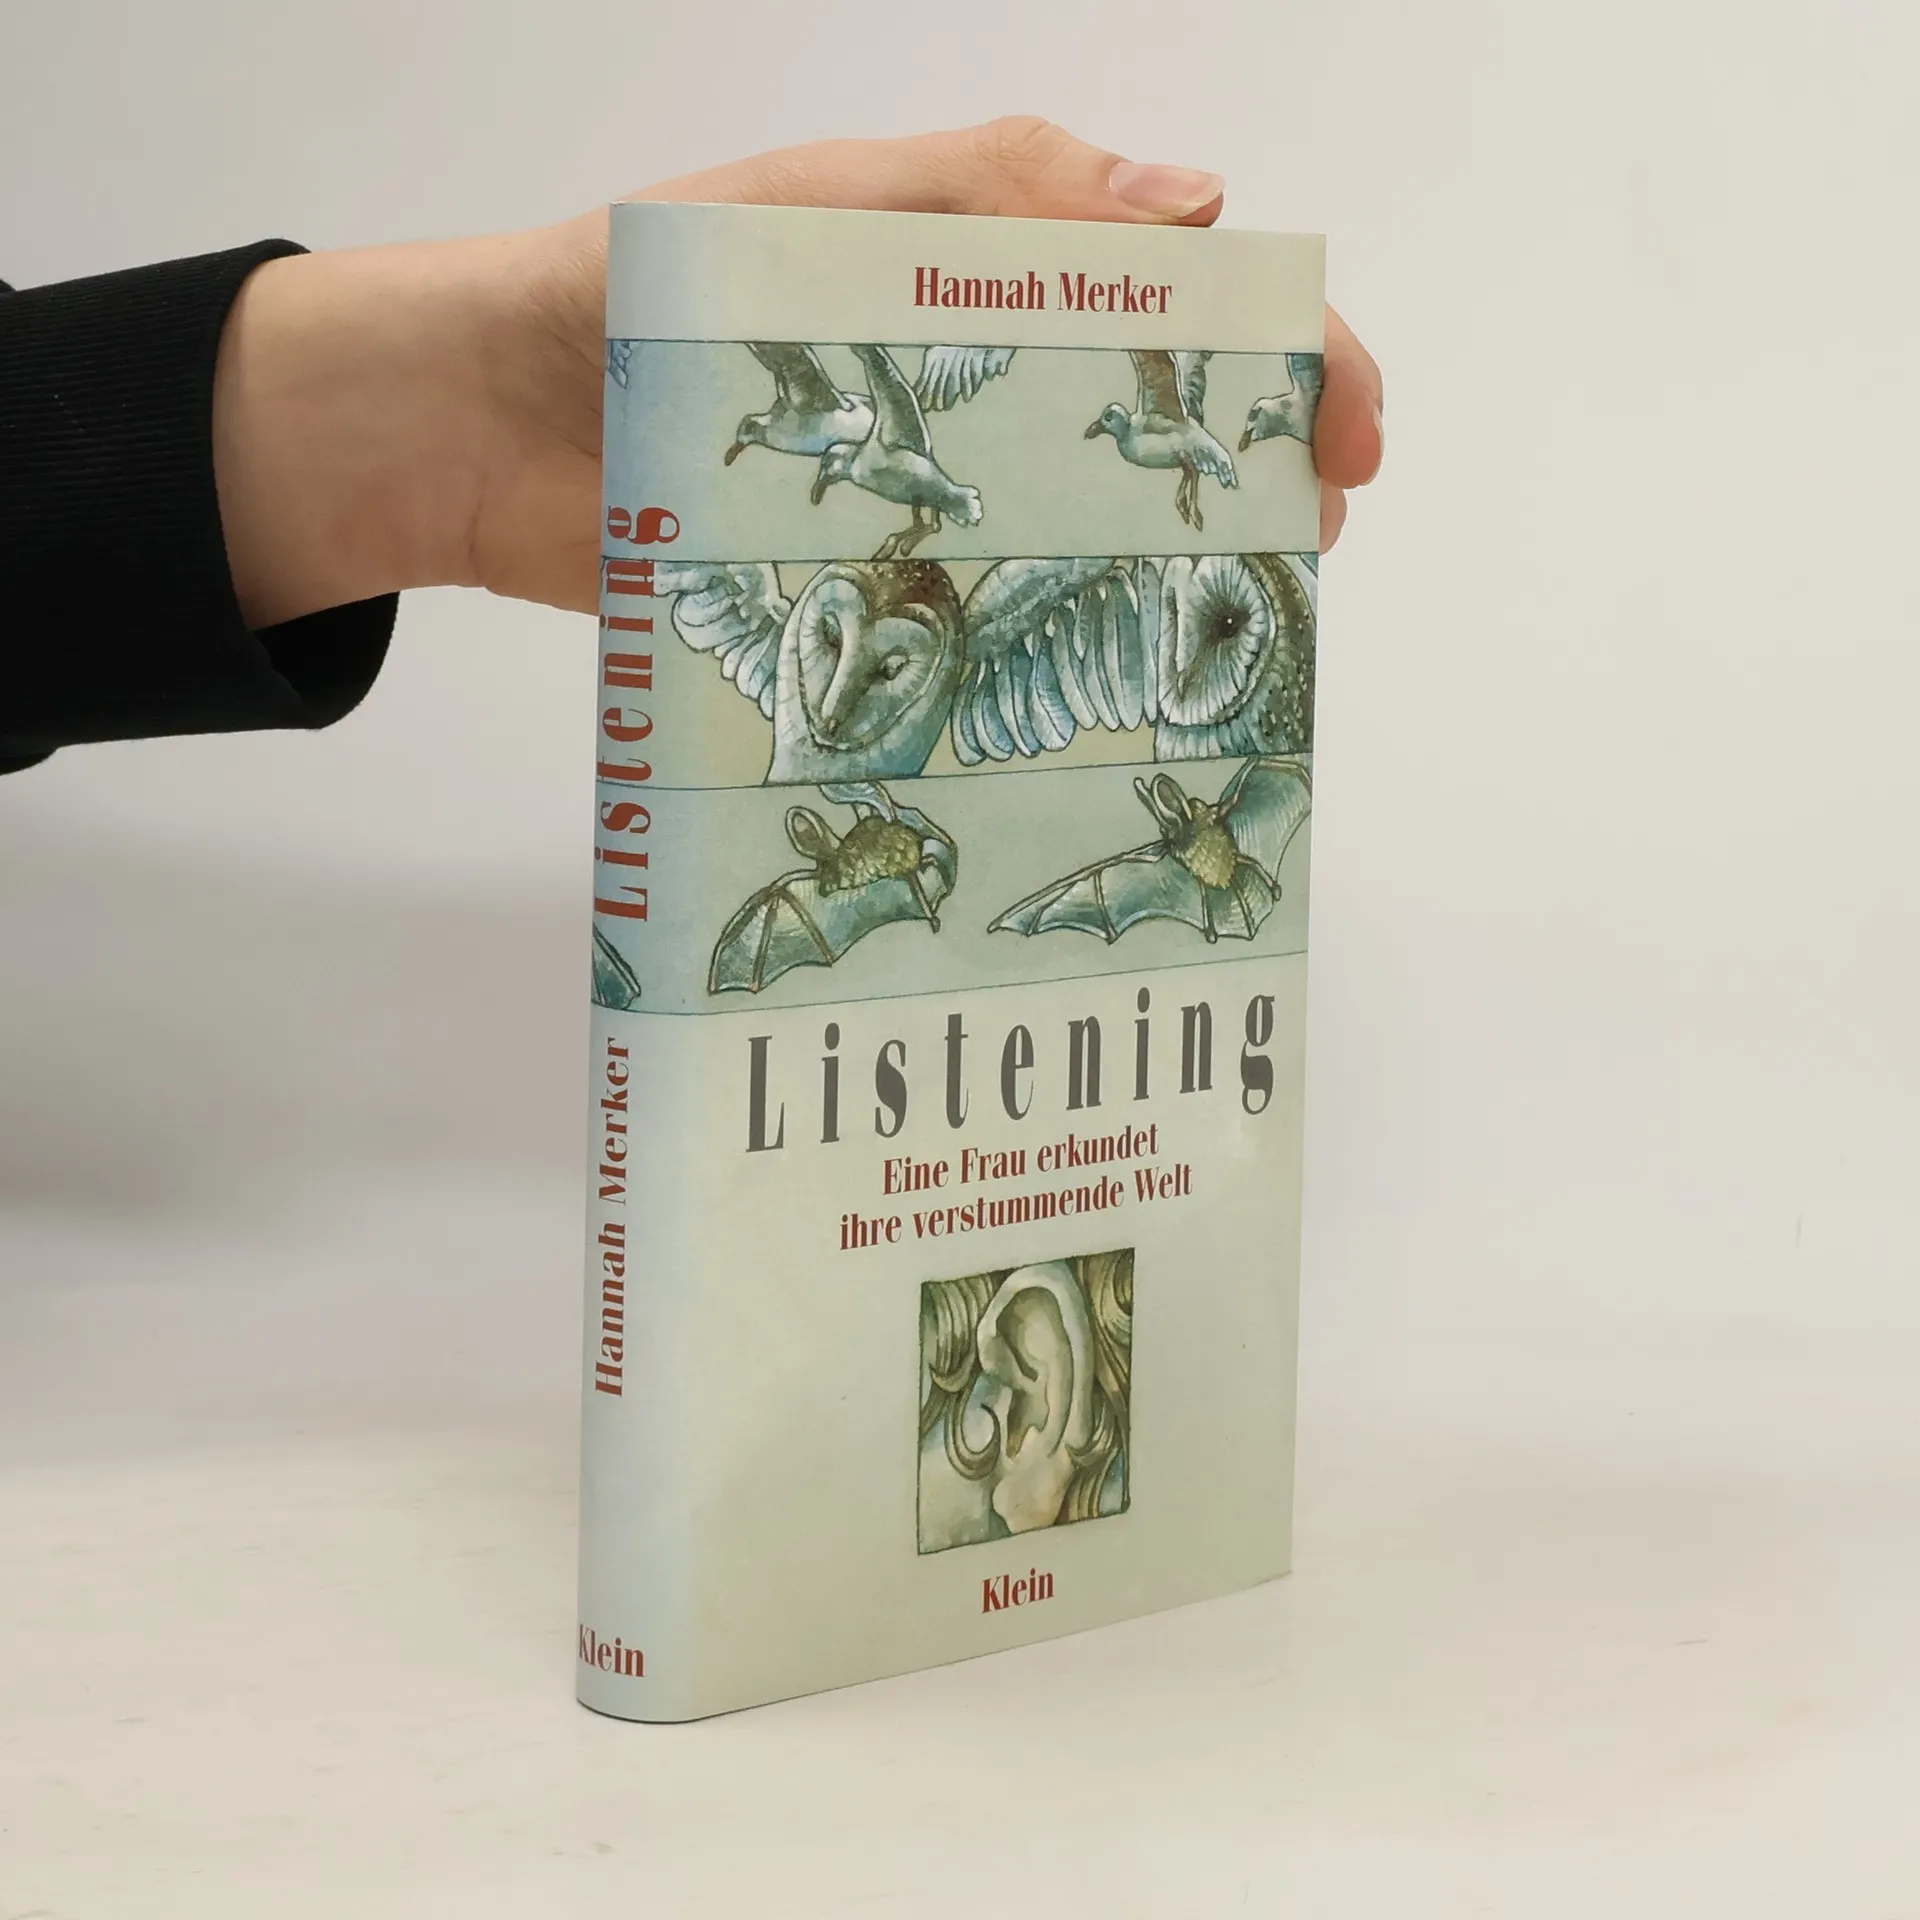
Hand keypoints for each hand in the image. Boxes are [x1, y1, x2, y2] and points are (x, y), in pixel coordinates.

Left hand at [213, 117, 1382, 629]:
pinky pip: (978, 624)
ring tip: (1230, 630)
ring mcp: (920, 501)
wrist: (476, 427)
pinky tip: (1098, 698)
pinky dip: (1046, 652)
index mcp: (974, 276)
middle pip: (1147, 429)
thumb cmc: (631, 290)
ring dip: (1167, 575)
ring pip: (1078, 534)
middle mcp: (965, 389)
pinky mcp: (861, 597)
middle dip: (1248, 476)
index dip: (1283, 357)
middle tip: (1304, 549)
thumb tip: (1195, 205)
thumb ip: (992, 192)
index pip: (1173, 303)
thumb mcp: (819, 208)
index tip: (1347, 436)